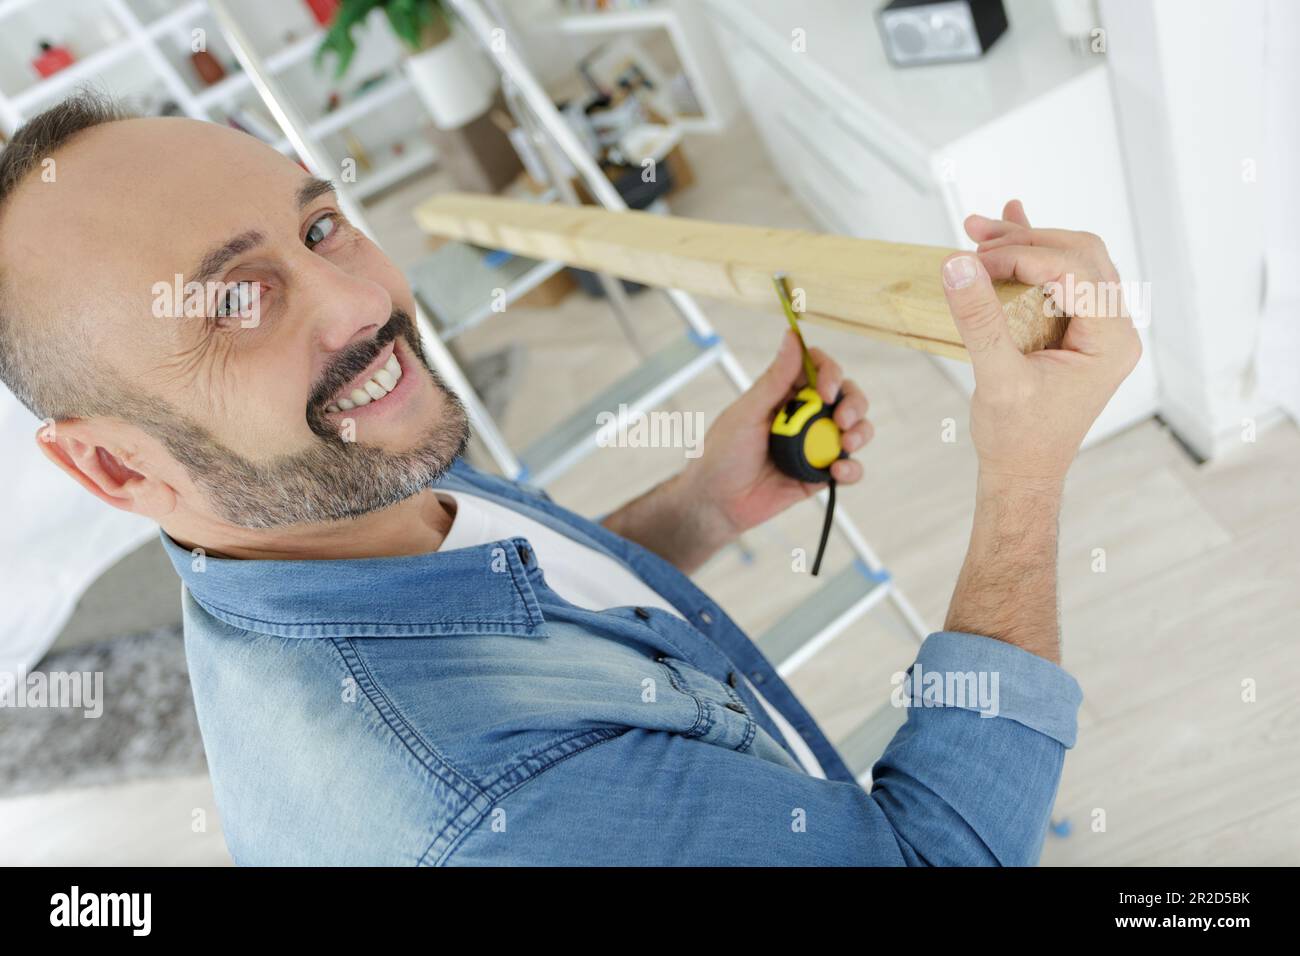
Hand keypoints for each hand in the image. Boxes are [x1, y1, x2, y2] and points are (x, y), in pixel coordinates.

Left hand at [680, 329, 872, 536]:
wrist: (716, 503)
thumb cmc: (721, 454)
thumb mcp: (747, 413)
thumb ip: (775, 378)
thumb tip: (793, 337)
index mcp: (784, 394)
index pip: (819, 368)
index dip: (830, 372)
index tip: (826, 390)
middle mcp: (804, 415)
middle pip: (846, 396)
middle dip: (853, 403)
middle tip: (842, 419)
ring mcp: (815, 445)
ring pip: (856, 428)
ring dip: (861, 432)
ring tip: (847, 443)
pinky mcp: (819, 474)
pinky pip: (850, 468)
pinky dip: (852, 468)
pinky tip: (837, 471)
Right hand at [941, 199, 1141, 490]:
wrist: (1022, 472)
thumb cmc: (1016, 438)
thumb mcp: (996, 378)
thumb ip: (980, 320)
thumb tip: (958, 265)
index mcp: (1110, 342)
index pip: (1073, 270)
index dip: (1022, 255)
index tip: (975, 261)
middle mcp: (1115, 329)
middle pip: (1078, 254)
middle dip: (1024, 240)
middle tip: (974, 236)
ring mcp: (1099, 328)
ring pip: (1071, 259)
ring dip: (1025, 244)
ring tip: (978, 234)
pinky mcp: (1078, 330)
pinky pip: (1062, 278)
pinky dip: (1032, 257)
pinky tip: (1008, 231)